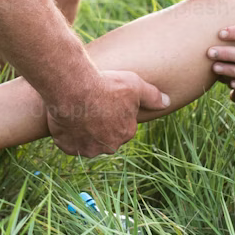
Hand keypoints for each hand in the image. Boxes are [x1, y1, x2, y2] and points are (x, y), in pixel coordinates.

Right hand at [46, 69, 170, 157]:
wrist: (73, 90)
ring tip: (77, 111)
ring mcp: (87, 149)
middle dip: (100, 125)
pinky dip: (66, 134)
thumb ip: (152, 96)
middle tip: (91, 105)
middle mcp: (108, 146)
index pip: (122, 126)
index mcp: (126, 133)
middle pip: (105, 137)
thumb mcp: (134, 85)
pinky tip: (66, 119)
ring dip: (84, 131)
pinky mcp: (68, 147)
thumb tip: (167, 102)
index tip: (105, 100)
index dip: (114, 112)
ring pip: (87, 141)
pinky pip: (68, 143)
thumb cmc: (106, 85)